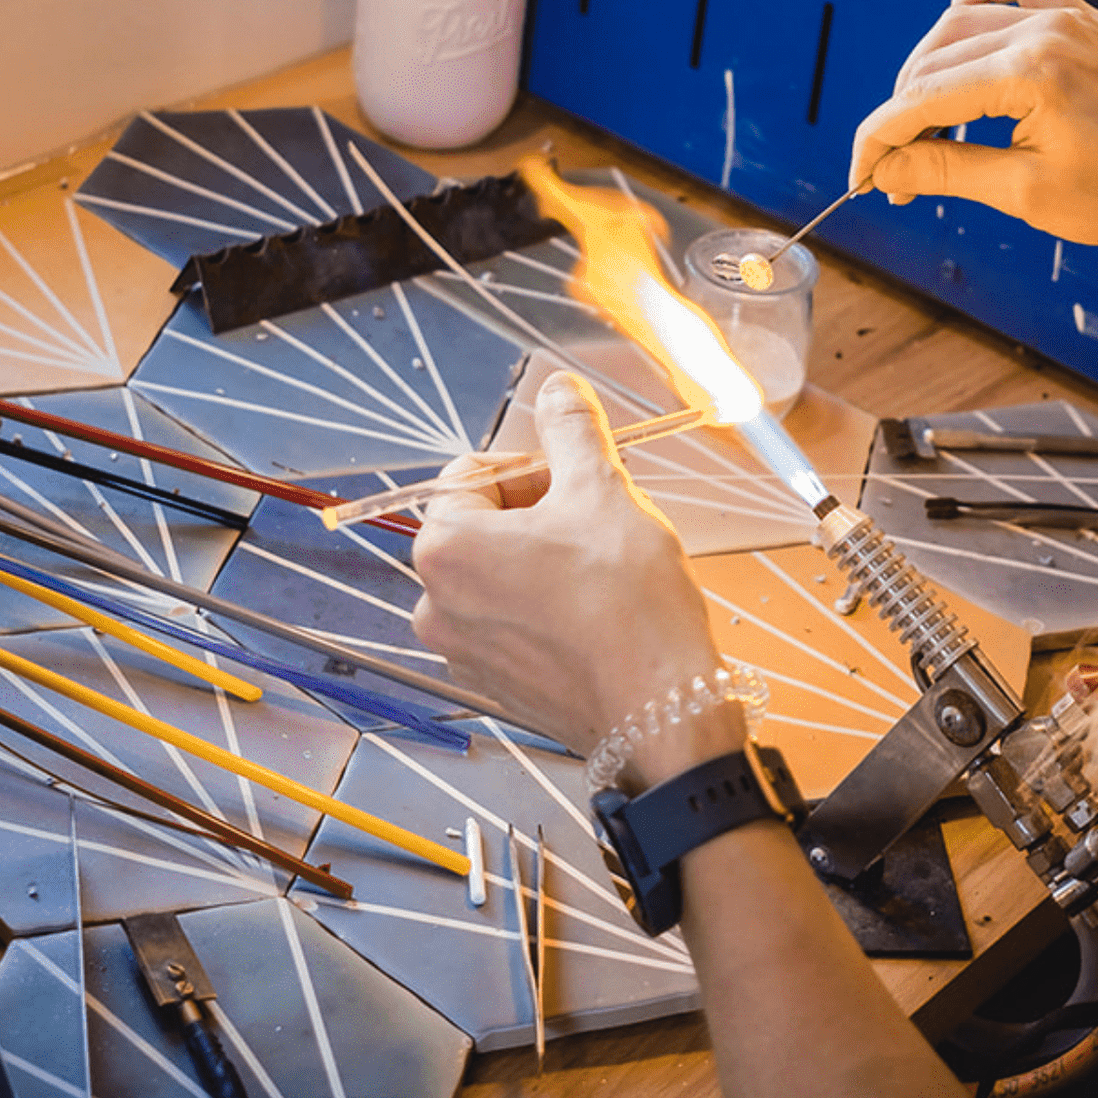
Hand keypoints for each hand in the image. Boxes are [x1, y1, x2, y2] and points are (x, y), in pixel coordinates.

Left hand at [410, 372, 741, 779]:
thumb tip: (558, 388)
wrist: (661, 708)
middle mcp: (436, 603)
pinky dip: (548, 605)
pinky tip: (599, 611)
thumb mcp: (604, 488)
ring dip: (546, 558)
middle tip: (599, 521)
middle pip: (482, 523)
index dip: (531, 466)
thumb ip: (572, 429)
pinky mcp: (496, 685)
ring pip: (500, 573)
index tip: (578, 481)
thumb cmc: (628, 600)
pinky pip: (512, 621)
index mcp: (445, 548)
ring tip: (605, 569)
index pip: (470, 473)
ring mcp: (463, 652)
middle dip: (539, 512)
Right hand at [849, 0, 1097, 251]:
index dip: (879, 140)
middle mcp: (1047, 30)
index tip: (861, 176)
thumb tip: (886, 170)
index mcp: (1032, 72)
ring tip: (924, 128)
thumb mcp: (1026, 193)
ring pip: (963, 24)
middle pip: (934, 61)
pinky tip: (960, 32)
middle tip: (894, 172)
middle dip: (902, 116)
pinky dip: (979, 4)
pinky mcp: (1085, 20)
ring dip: (931, 73)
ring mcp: (1068, 18)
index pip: (922, 99)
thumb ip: (946, 172)